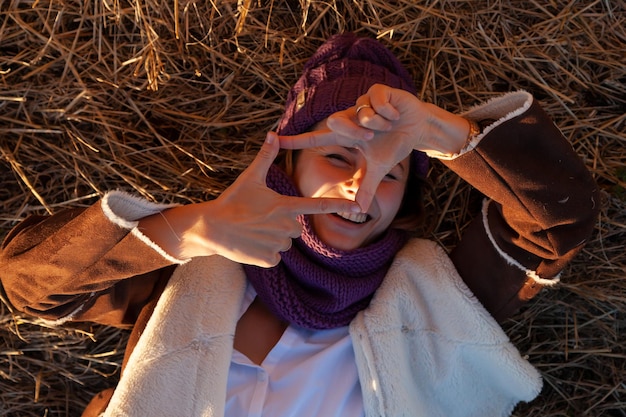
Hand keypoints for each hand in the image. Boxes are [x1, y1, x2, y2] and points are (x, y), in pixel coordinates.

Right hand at [141, 132, 360, 266]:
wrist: (211, 228)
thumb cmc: (232, 201)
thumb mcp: (250, 178)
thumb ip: (266, 157)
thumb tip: (272, 134)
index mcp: (284, 206)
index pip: (317, 205)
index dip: (339, 205)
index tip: (358, 207)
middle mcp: (285, 226)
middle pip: (296, 227)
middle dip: (283, 224)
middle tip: (261, 219)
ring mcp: (277, 244)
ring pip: (285, 243)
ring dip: (274, 239)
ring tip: (254, 231)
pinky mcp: (269, 259)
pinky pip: (276, 257)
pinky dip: (266, 253)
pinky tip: (251, 245)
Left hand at [279, 84, 468, 209]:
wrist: (417, 128)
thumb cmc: (394, 144)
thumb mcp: (378, 167)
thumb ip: (366, 186)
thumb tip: (360, 210)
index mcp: (345, 133)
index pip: (314, 138)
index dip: (294, 140)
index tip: (273, 139)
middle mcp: (349, 116)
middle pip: (336, 121)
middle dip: (355, 131)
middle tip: (370, 137)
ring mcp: (362, 102)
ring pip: (360, 112)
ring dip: (377, 122)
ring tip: (388, 124)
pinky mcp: (377, 90)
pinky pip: (376, 100)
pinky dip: (388, 111)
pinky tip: (395, 114)